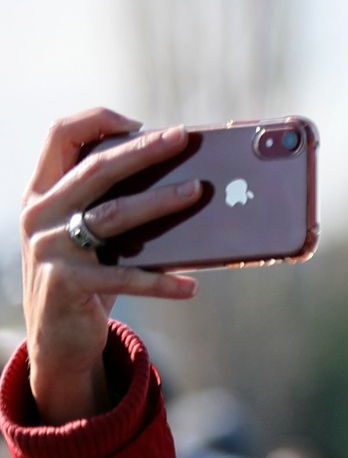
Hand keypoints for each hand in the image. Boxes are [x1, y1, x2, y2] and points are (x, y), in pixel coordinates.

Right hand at [18, 111, 207, 424]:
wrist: (57, 337)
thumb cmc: (89, 274)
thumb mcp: (90, 235)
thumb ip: (113, 204)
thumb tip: (188, 179)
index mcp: (42, 192)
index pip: (58, 137)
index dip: (95, 120)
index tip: (136, 122)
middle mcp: (39, 214)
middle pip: (94, 170)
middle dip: (141, 150)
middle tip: (181, 138)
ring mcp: (48, 248)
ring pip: (113, 215)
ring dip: (160, 202)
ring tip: (199, 192)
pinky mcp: (65, 284)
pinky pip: (122, 276)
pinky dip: (161, 281)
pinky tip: (191, 286)